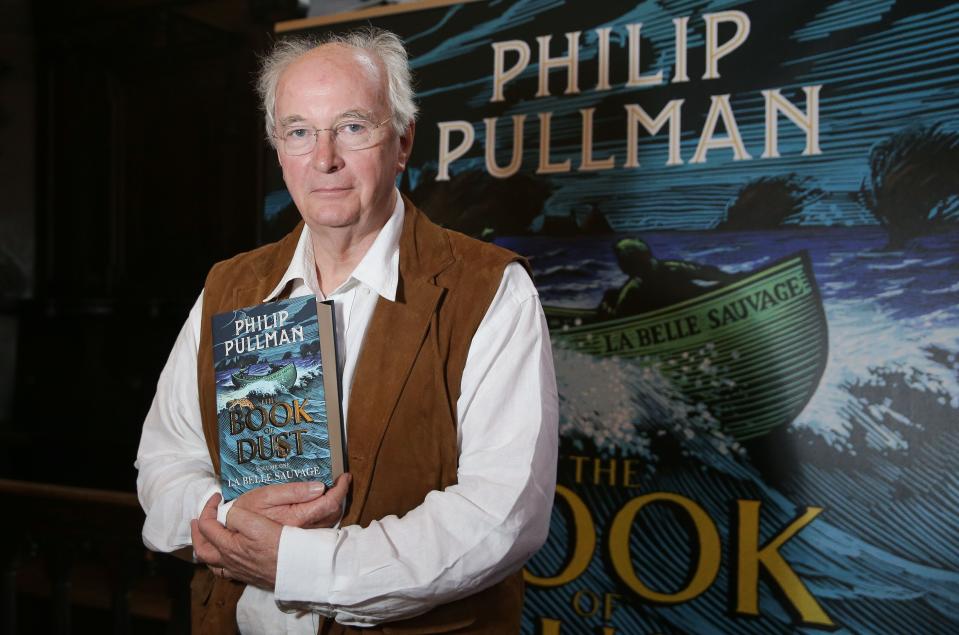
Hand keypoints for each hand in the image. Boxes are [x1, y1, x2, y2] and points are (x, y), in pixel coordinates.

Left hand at [192, 493, 280, 588]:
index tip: (217, 497)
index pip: (206, 526)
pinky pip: (225, 571)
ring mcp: (238, 571)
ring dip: (207, 549)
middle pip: (202, 549)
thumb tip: (228, 513)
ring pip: (212, 563)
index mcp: (228, 546)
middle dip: (197, 534)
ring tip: (208, 540)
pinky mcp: (249, 576)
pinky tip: (227, 558)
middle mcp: (229, 561)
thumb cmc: (278, 546)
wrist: (296, 569)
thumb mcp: (257, 523)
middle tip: (197, 521)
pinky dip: (220, 563)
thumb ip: (237, 516)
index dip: (208, 508)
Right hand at [231, 473, 350, 528]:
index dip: (341, 489)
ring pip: (328, 523)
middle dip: (340, 497)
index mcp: (298, 518)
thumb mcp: (264, 496)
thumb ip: (292, 491)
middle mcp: (303, 531)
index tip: (345, 477)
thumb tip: (319, 486)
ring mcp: (301, 538)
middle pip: (333, 514)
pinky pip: (319, 530)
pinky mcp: (296, 543)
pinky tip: (318, 508)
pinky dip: (324, 517)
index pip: (330, 503)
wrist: (232, 539)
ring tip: (333, 492)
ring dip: (334, 508)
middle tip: (341, 482)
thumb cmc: (246, 513)